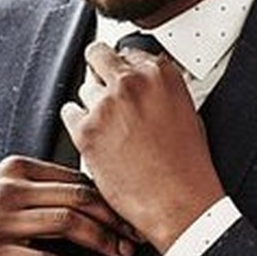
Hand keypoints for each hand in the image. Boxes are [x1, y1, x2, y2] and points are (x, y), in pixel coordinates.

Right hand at [0, 155, 136, 255]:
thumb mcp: (3, 189)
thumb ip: (40, 187)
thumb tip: (91, 198)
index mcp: (16, 168)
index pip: (74, 177)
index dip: (107, 197)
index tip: (128, 215)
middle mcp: (10, 188)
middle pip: (77, 196)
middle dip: (112, 218)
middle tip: (134, 237)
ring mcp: (1, 221)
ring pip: (67, 223)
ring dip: (102, 241)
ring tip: (119, 253)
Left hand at [61, 43, 224, 252]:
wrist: (180, 205)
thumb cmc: (187, 166)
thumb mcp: (186, 111)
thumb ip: (160, 88)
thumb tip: (143, 79)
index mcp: (159, 73)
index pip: (127, 51)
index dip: (123, 67)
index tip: (121, 77)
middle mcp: (131, 82)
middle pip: (98, 54)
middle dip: (99, 68)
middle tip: (102, 85)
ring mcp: (106, 104)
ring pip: (85, 86)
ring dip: (92, 103)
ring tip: (109, 126)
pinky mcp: (86, 129)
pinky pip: (68, 112)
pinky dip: (76, 123)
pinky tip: (92, 136)